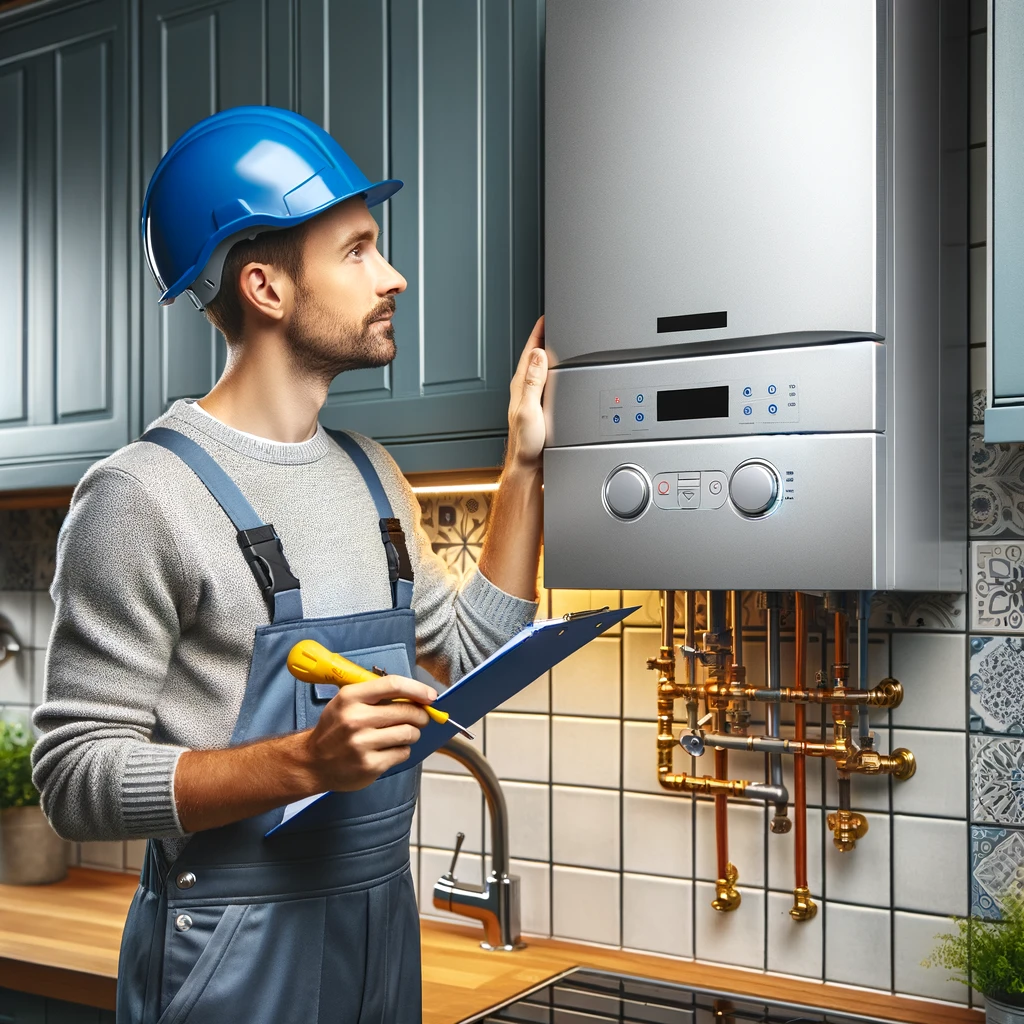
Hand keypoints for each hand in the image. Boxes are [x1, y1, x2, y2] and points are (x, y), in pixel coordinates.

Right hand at [302, 675, 434, 791]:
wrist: (312, 761)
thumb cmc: (336, 728)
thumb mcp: (347, 702)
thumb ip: (378, 695)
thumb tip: (417, 695)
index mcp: (351, 697)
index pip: (393, 685)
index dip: (418, 689)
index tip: (430, 696)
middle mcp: (355, 719)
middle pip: (407, 711)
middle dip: (420, 715)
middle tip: (420, 718)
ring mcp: (362, 744)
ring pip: (409, 733)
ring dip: (412, 734)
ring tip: (402, 734)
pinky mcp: (370, 765)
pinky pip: (403, 753)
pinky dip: (402, 750)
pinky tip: (389, 749)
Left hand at [506, 316, 546, 469]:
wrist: (529, 466)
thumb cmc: (526, 444)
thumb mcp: (529, 410)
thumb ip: (532, 382)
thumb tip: (537, 355)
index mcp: (520, 386)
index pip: (529, 352)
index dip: (538, 333)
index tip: (546, 318)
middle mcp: (524, 389)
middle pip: (535, 357)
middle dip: (544, 339)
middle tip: (555, 324)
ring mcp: (531, 398)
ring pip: (540, 369)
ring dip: (548, 355)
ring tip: (558, 342)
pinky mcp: (539, 407)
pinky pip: (546, 382)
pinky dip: (553, 372)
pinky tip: (559, 373)